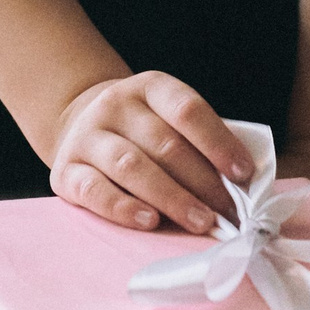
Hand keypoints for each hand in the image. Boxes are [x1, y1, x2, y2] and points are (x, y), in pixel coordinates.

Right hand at [50, 71, 253, 234]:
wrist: (81, 125)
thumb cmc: (143, 131)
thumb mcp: (168, 119)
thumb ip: (201, 143)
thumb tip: (244, 182)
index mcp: (150, 87)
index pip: (187, 110)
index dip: (218, 142)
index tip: (244, 174)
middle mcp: (115, 105)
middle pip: (164, 144)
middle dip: (203, 183)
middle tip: (230, 215)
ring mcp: (87, 136)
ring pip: (132, 166)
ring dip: (172, 197)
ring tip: (201, 222)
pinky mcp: (65, 170)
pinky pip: (94, 190)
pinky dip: (123, 207)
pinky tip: (149, 221)